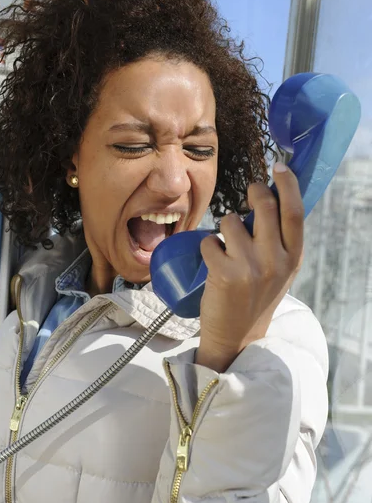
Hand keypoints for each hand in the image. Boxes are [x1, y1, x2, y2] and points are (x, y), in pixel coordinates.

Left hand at [196, 163, 303, 372]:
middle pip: (265, 206)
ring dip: (223, 226)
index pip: (295, 212)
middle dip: (253, 191)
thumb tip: (271, 199)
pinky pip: (209, 241)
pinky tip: (212, 260)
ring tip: (225, 245)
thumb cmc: (257, 297)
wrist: (237, 336)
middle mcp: (277, 260)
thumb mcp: (281, 270)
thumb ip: (281, 241)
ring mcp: (251, 267)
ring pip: (230, 222)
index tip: (278, 166)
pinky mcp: (225, 274)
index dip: (287, 185)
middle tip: (248, 191)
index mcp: (294, 257)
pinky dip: (207, 245)